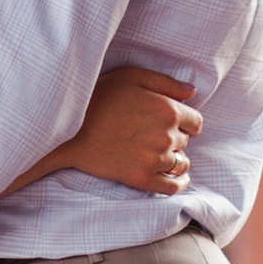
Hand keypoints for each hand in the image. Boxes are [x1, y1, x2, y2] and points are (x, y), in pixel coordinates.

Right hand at [44, 64, 199, 196]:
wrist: (67, 126)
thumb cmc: (97, 96)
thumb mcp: (131, 76)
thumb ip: (166, 83)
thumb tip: (192, 92)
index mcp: (168, 109)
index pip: (195, 122)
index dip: (186, 122)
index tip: (176, 124)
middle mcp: (166, 135)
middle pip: (185, 142)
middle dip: (174, 138)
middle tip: (153, 135)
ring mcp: (154, 159)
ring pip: (180, 163)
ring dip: (174, 159)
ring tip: (160, 155)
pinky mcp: (141, 178)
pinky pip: (172, 186)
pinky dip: (178, 183)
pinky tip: (177, 178)